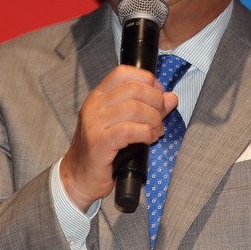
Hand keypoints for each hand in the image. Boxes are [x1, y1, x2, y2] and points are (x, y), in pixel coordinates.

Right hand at [60, 65, 178, 211]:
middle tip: (161, 116)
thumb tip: (171, 97)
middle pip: (133, 89)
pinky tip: (149, 139)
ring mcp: (94, 124)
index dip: (146, 79)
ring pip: (134, 108)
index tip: (158, 92)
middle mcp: (94, 106)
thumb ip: (147, 108)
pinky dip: (146, 133)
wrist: (79, 176)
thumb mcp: (123, 123)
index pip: (123, 72)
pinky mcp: (99, 143)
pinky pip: (129, 131)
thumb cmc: (102, 149)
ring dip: (153, 119)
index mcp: (98, 96)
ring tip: (156, 130)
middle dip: (156, 101)